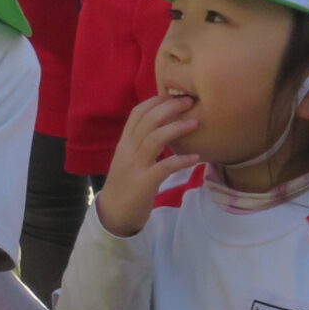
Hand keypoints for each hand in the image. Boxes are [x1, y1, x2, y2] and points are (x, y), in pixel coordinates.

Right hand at [93, 92, 201, 236]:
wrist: (113, 214)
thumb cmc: (125, 185)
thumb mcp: (129, 159)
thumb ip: (141, 144)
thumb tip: (162, 128)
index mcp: (125, 143)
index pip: (137, 113)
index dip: (156, 101)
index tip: (174, 95)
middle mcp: (128, 150)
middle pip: (148, 120)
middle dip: (169, 108)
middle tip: (189, 102)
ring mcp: (135, 166)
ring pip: (155, 139)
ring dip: (176, 128)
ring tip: (195, 123)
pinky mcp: (144, 183)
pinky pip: (164, 167)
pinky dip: (181, 161)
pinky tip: (196, 158)